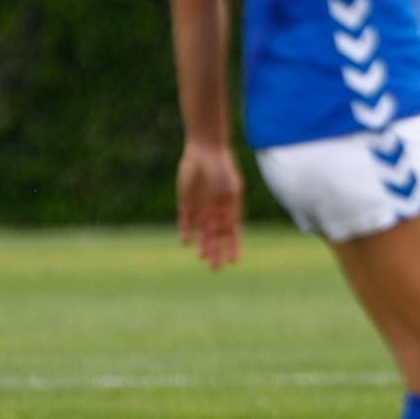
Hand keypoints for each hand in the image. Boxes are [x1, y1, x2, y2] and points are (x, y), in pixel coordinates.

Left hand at [177, 142, 243, 269]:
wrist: (205, 151)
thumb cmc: (222, 169)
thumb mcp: (228, 191)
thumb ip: (226, 210)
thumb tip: (226, 231)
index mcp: (230, 207)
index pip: (232, 232)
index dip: (234, 247)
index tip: (234, 261)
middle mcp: (215, 210)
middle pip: (216, 236)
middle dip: (217, 252)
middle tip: (215, 268)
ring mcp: (200, 207)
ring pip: (201, 232)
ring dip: (203, 245)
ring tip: (203, 259)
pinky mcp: (185, 202)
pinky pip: (185, 221)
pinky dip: (185, 231)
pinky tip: (186, 242)